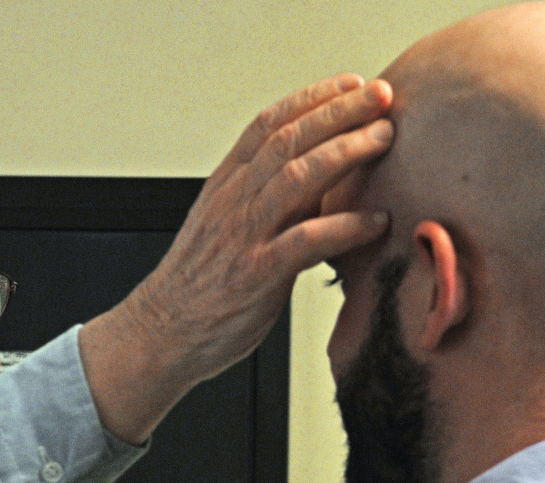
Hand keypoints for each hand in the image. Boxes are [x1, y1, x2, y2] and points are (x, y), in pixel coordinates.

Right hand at [79, 75, 393, 443]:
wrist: (160, 335)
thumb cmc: (196, 289)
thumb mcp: (221, 230)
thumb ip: (262, 204)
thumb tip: (316, 186)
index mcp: (223, 188)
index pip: (267, 125)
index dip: (311, 98)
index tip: (350, 85)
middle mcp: (232, 203)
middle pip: (289, 140)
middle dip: (339, 112)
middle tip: (381, 99)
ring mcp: (242, 237)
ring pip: (297, 177)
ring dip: (347, 153)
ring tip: (384, 140)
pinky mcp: (255, 274)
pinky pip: (306, 241)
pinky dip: (345, 227)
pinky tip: (375, 221)